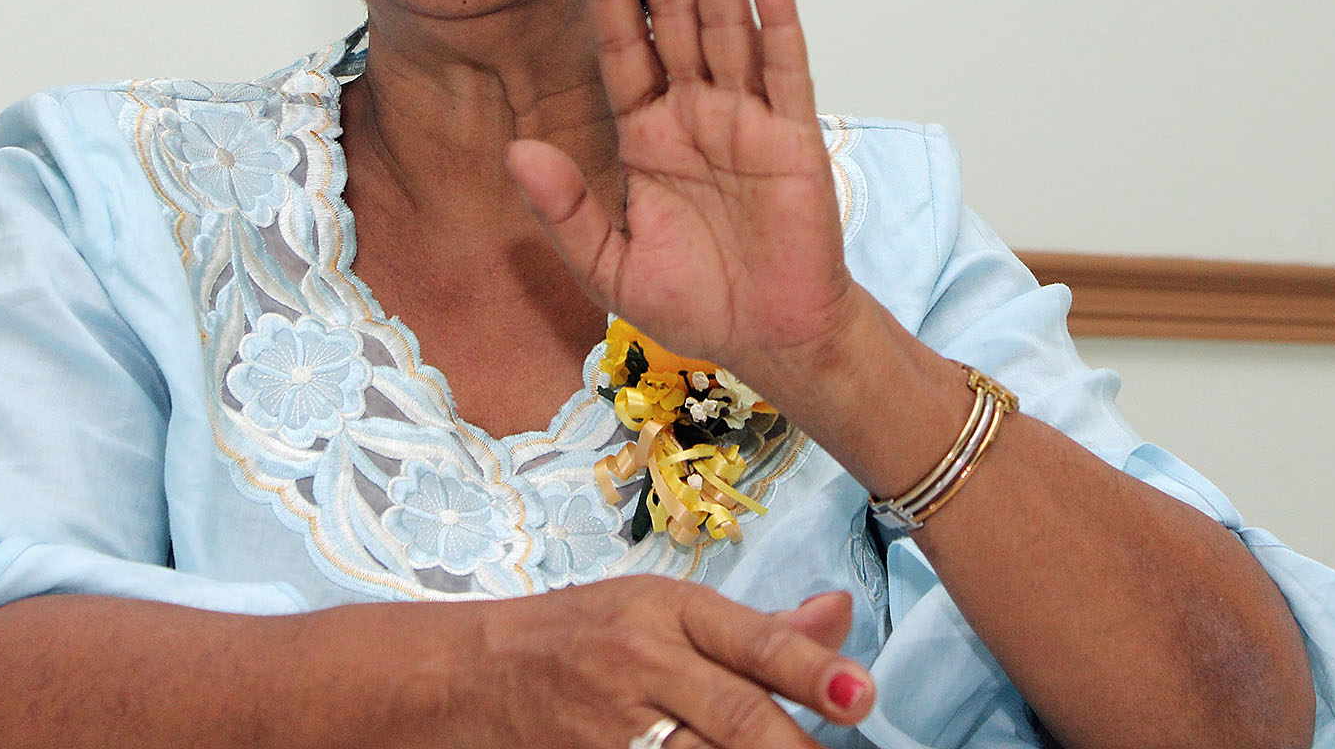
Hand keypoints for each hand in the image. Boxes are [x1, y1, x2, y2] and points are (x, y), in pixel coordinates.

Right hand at [457, 577, 872, 748]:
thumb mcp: (663, 609)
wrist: (473, 674)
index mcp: (667, 609)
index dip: (813, 669)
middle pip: (739, 717)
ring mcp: (612, 725)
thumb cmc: (584, 635)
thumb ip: (756, 628)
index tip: (861, 695)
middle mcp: (641, 661)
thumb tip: (841, 613)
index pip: (754, 638)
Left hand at [506, 0, 859, 389]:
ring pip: (727, 28)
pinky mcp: (793, 137)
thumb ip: (563, 209)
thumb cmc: (694, 302)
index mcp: (645, 135)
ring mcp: (746, 119)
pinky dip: (778, 24)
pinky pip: (785, 71)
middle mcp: (694, 113)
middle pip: (674, 19)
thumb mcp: (608, 264)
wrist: (770, 339)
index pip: (622, 50)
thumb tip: (517, 153)